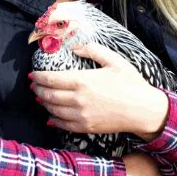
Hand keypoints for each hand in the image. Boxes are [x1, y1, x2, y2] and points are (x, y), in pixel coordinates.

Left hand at [30, 43, 168, 134]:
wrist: (144, 110)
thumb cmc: (131, 83)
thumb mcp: (114, 60)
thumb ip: (93, 50)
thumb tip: (75, 47)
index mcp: (82, 81)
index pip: (51, 79)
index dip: (38, 77)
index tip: (32, 75)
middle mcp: (78, 99)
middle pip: (48, 95)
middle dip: (38, 89)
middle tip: (34, 85)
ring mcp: (81, 115)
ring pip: (53, 110)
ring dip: (44, 103)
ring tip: (40, 97)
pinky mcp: (86, 127)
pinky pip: (63, 125)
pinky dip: (53, 120)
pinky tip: (50, 117)